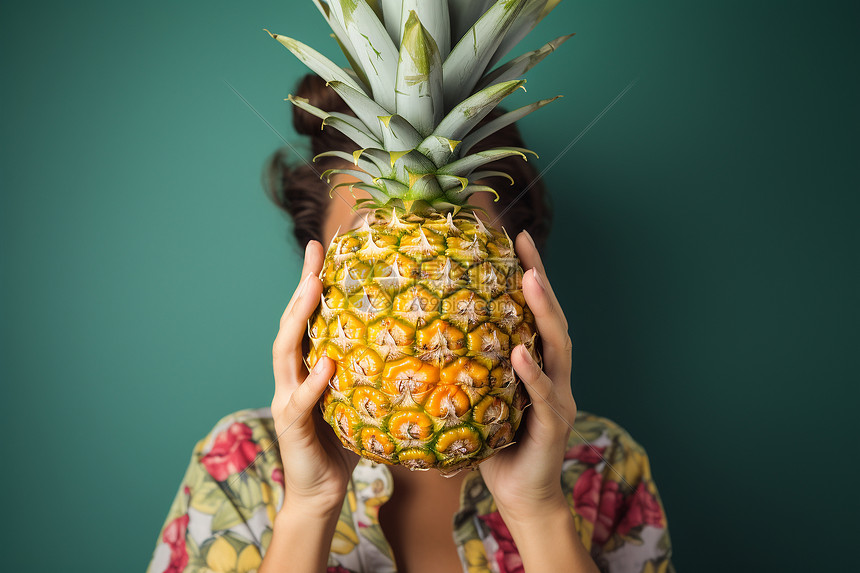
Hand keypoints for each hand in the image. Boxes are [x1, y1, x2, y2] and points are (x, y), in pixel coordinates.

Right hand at [271, 240, 358, 515]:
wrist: (322, 494)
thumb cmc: (344, 444)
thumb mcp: (359, 400)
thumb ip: (369, 372)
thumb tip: (410, 341)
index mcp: (306, 368)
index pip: (306, 318)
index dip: (310, 282)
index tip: (321, 247)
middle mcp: (291, 378)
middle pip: (290, 324)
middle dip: (301, 287)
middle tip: (315, 253)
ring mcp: (286, 400)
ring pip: (284, 353)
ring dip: (298, 320)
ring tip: (314, 289)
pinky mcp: (291, 428)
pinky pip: (298, 402)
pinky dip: (312, 383)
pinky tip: (325, 364)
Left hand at [479, 230, 576, 519]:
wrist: (521, 497)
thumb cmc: (496, 448)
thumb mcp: (479, 401)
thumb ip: (465, 372)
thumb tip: (418, 342)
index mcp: (537, 365)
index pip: (534, 313)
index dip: (529, 274)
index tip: (516, 238)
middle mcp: (555, 374)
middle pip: (552, 319)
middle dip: (541, 280)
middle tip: (525, 245)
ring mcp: (560, 398)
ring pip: (557, 348)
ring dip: (544, 312)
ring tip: (530, 281)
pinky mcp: (555, 424)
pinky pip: (545, 395)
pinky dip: (535, 374)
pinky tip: (522, 354)